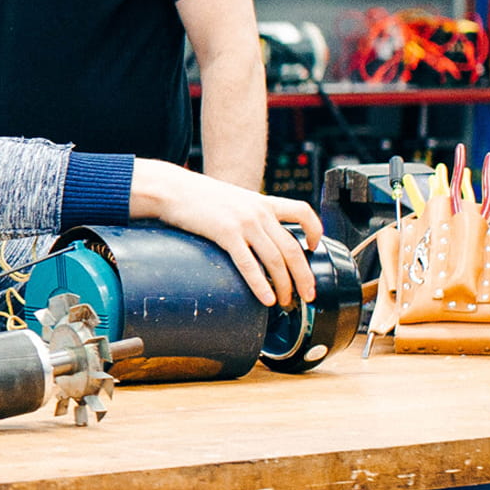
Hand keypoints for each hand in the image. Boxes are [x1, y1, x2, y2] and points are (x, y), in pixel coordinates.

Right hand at [130, 160, 323, 307]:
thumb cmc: (199, 196)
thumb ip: (250, 213)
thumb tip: (257, 235)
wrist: (174, 188)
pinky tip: (265, 298)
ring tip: (285, 301)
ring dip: (284, 285)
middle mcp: (260, 213)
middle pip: (293, 248)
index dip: (315, 230)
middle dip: (304, 276)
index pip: (303, 211)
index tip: (313, 248)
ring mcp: (244, 223)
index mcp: (264, 202)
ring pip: (275, 260)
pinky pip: (249, 264)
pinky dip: (260, 284)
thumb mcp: (234, 199)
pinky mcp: (226, 233)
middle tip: (308, 295)